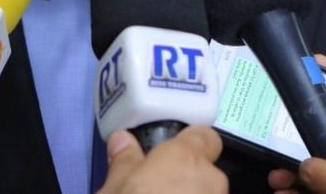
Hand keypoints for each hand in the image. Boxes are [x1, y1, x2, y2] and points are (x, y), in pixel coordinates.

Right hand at [97, 126, 226, 193]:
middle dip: (187, 179)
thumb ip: (123, 161)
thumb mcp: (113, 188)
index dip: (191, 144)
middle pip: (205, 171)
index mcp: (185, 159)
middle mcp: (211, 181)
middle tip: (160, 188)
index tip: (172, 155)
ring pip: (206, 193)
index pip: (206, 136)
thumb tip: (123, 140)